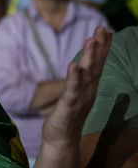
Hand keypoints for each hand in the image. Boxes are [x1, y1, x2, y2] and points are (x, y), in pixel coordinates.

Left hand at [42, 26, 112, 149]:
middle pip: (96, 65)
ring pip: (86, 75)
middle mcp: (88, 90)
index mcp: (90, 86)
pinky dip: (74, 78)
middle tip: (103, 28)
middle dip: (100, 47)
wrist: (61, 139)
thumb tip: (91, 66)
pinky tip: (74, 66)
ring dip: (89, 57)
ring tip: (91, 40)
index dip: (103, 47)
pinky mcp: (68, 106)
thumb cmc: (70, 115)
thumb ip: (85, 80)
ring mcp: (80, 98)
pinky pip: (72, 90)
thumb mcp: (79, 94)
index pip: (99, 63)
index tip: (107, 29)